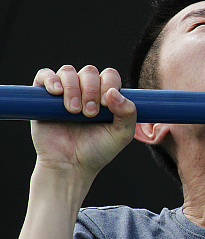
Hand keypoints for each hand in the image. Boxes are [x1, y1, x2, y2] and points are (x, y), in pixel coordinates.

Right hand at [31, 65, 135, 179]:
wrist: (71, 166)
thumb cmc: (98, 150)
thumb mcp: (122, 134)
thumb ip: (128, 113)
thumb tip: (113, 92)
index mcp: (106, 96)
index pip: (109, 76)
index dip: (109, 84)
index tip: (105, 105)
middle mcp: (85, 91)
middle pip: (89, 72)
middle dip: (91, 90)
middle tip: (90, 113)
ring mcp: (65, 92)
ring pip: (68, 72)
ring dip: (73, 88)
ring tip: (74, 111)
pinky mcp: (43, 97)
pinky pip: (44, 75)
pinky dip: (51, 79)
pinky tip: (56, 92)